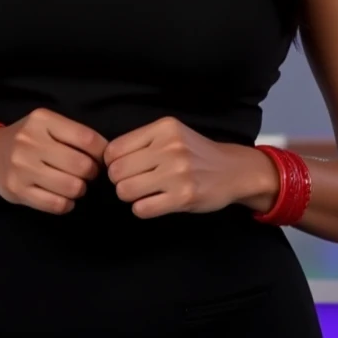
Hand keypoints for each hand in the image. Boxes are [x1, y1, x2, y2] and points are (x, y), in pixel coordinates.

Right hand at [0, 108, 106, 214]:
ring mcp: (22, 168)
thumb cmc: (29, 139)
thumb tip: (108, 154)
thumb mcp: (47, 125)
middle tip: (87, 173)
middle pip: (81, 165)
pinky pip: (56, 204)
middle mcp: (29, 142)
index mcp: (42, 120)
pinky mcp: (18, 191)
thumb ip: (74, 134)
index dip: (102, 152)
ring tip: (75, 184)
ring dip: (80, 189)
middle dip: (91, 173)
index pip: (86, 138)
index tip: (101, 158)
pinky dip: (67, 204)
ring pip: (72, 187)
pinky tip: (64, 198)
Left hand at [103, 116, 277, 218]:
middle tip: (134, 182)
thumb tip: (105, 158)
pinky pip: (142, 209)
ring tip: (143, 192)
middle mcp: (170, 147)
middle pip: (117, 171)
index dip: (112, 162)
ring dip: (129, 196)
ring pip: (125, 191)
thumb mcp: (172, 134)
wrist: (233, 170)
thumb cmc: (196, 153)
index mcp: (164, 128)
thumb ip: (142, 141)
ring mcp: (177, 173)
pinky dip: (142, 208)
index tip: (124, 167)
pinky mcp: (183, 197)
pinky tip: (154, 202)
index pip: (114, 149)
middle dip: (119, 180)